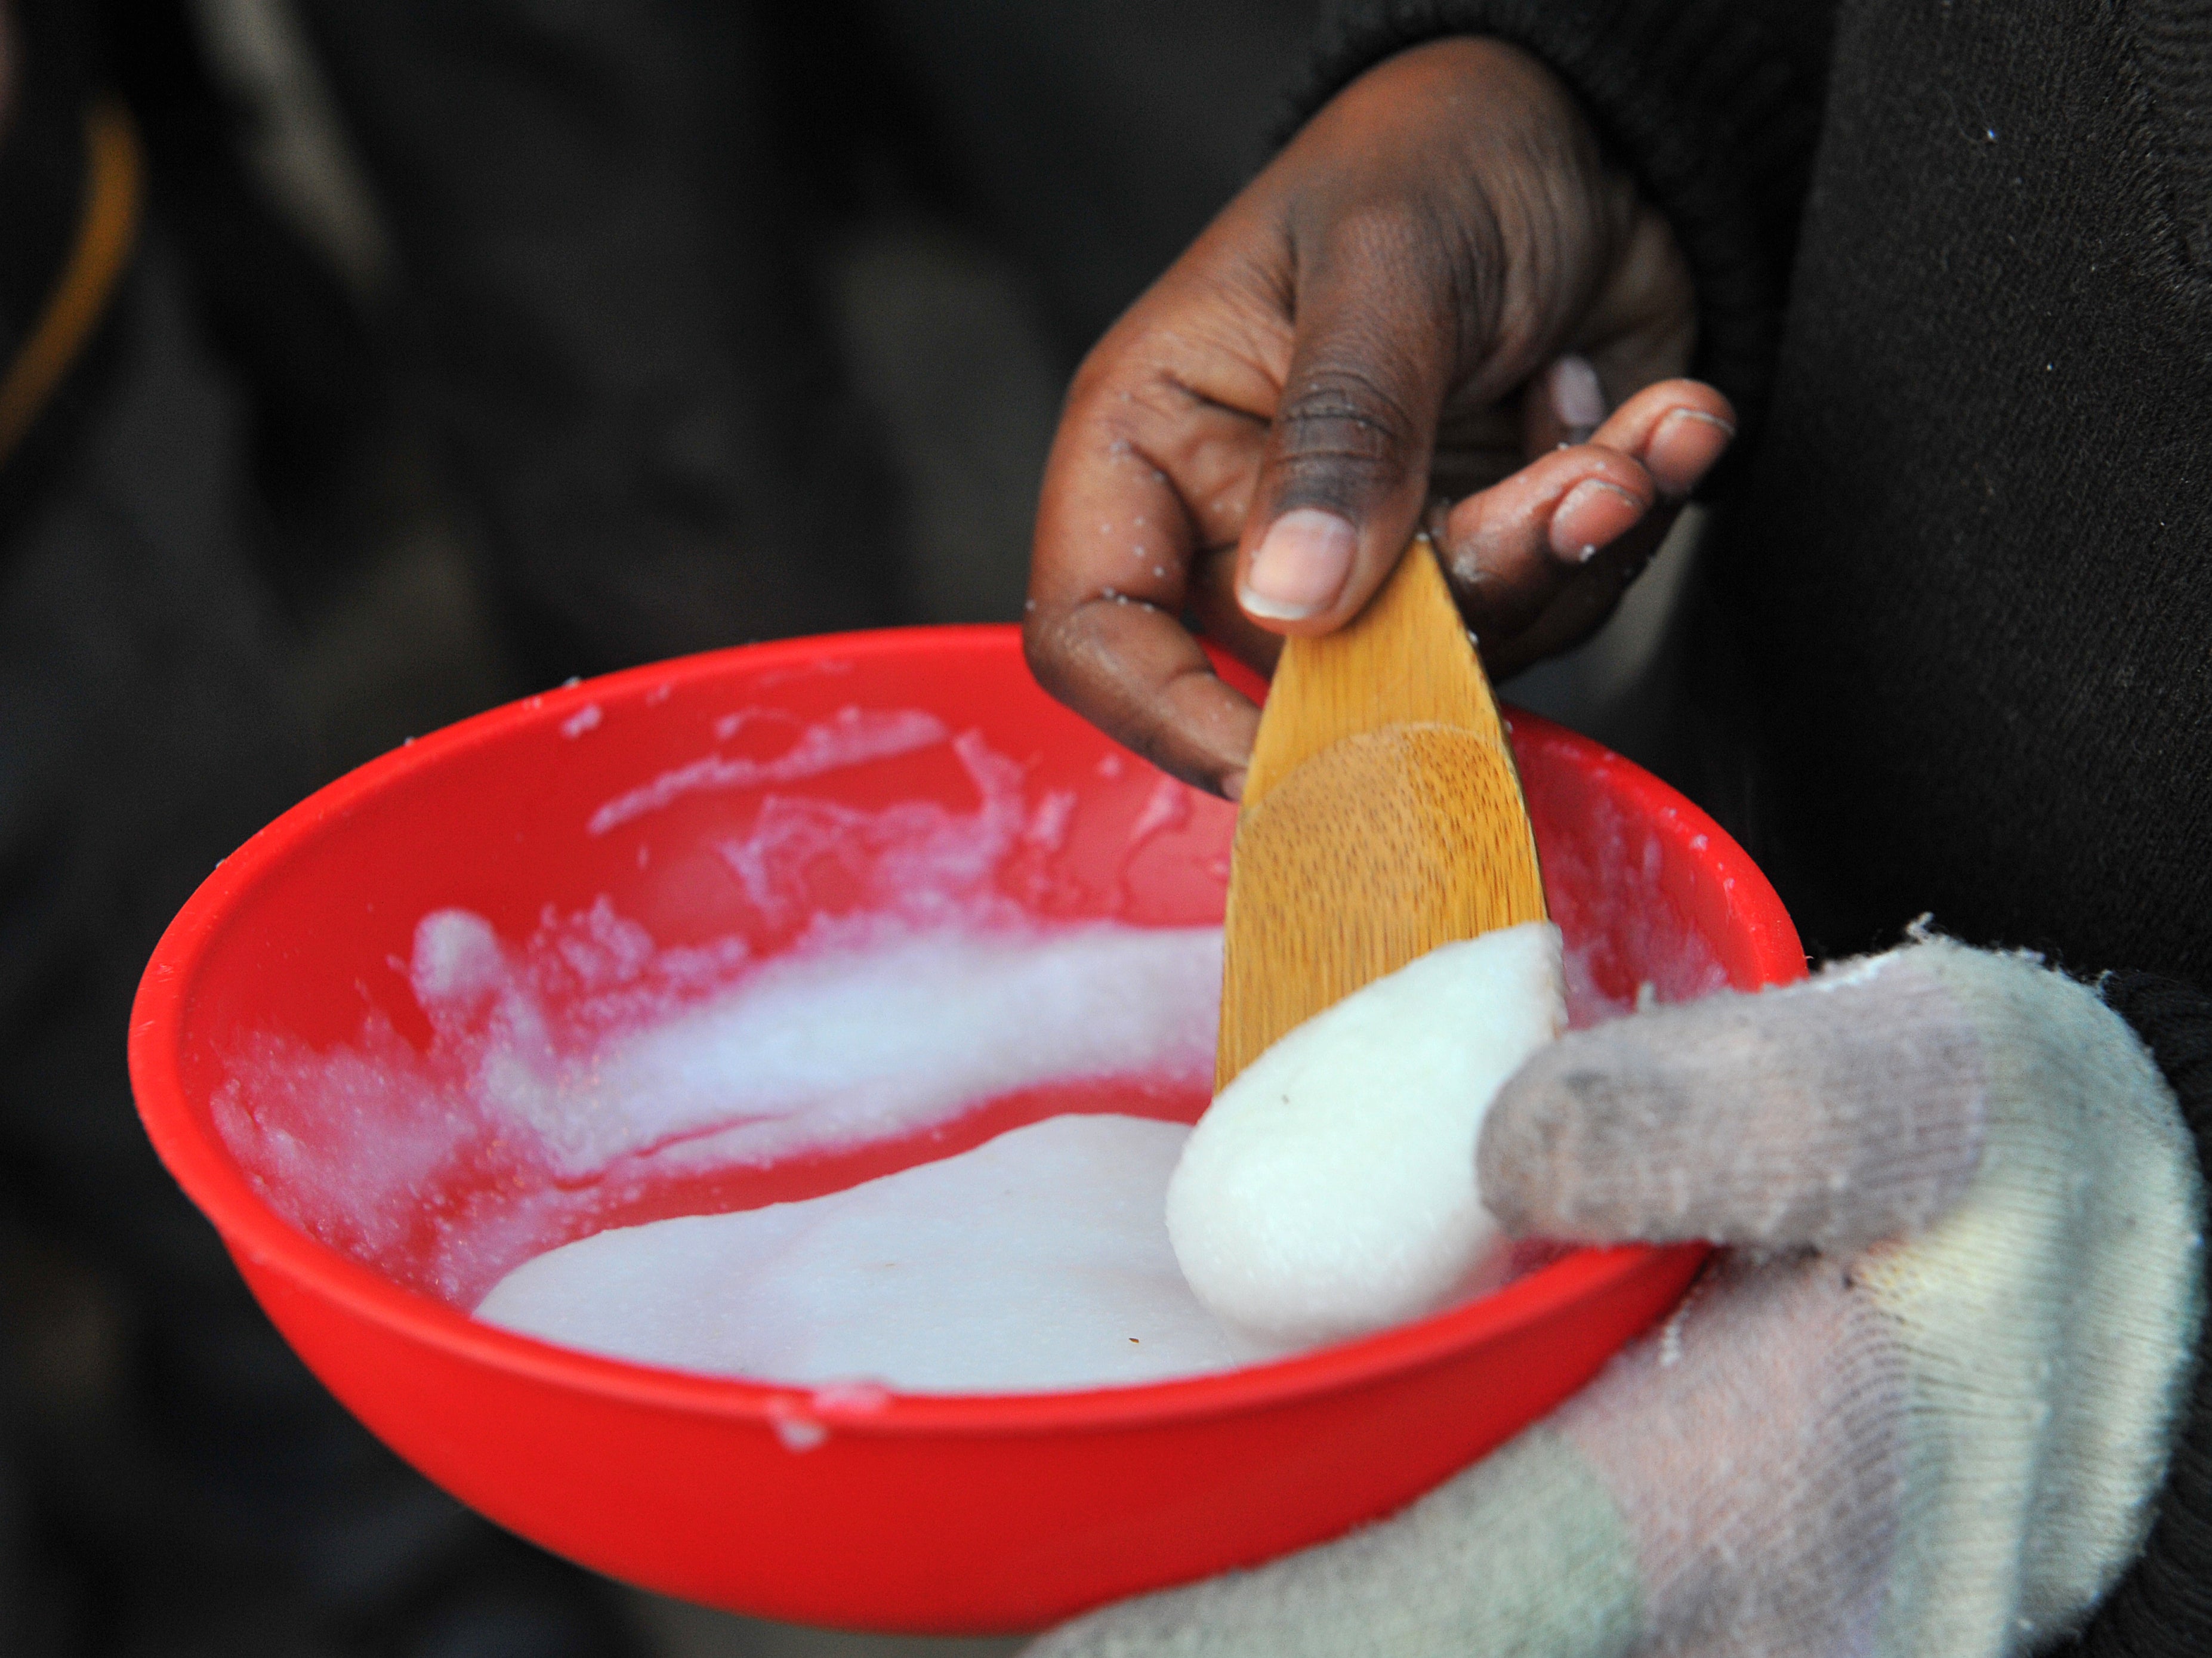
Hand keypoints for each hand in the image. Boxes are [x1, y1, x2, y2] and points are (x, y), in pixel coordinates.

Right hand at [1024, 38, 1734, 798]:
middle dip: (1462, 598)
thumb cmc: (1439, 150)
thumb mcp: (1383, 265)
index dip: (1167, 715)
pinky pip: (1550, 611)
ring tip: (1634, 437)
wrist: (1596, 126)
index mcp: (1154, 442)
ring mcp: (1373, 550)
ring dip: (1568, 551)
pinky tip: (1664, 422)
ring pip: (1451, 658)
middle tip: (1571, 490)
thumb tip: (1294, 606)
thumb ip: (1343, 432)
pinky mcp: (1482, 555)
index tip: (1283, 754)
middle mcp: (1248, 518)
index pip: (1097, 631)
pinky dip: (1625, 525)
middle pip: (1311, 670)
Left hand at [1028, 940, 2203, 1655]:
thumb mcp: (1946, 1090)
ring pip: (1426, 1655)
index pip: (1426, 1621)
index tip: (1067, 1633)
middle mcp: (1707, 1647)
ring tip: (1103, 1597)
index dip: (1222, 1645)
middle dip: (1213, 1647)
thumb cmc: (2017, 1190)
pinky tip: (1244, 1569)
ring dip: (1265, 1632)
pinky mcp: (1671, 1635)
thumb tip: (1513, 1146)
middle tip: (1041, 1603)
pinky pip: (1461, 1635)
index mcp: (1746, 1515)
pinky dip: (1340, 1612)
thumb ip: (1754, 1109)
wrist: (2109, 1293)